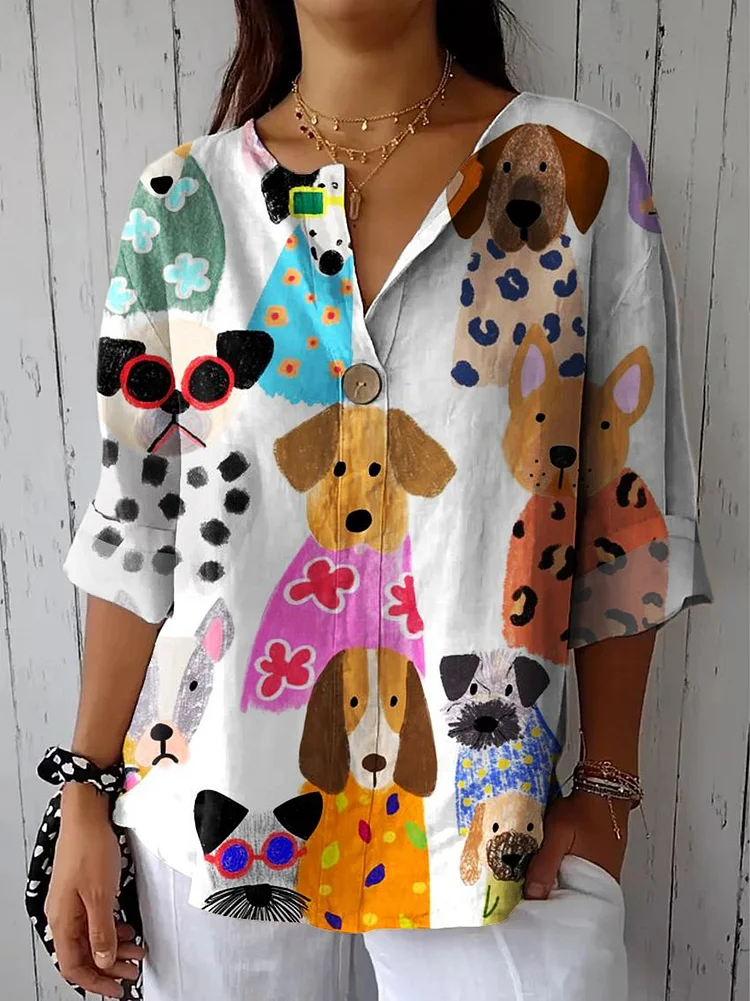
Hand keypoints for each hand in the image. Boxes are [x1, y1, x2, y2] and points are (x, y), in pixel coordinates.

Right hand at [44, 784, 144, 997]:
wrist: (88, 814)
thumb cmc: (90, 848)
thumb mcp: (100, 896)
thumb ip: (101, 932)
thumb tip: (104, 961)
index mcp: (62, 920)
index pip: (73, 966)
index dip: (95, 982)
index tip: (116, 990)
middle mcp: (63, 914)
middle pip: (83, 954)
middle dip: (109, 967)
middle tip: (132, 972)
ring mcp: (72, 902)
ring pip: (91, 937)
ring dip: (114, 947)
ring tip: (136, 951)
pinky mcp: (83, 890)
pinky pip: (95, 920)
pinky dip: (112, 929)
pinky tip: (127, 928)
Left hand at [524, 789, 630, 899]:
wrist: (604, 790)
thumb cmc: (582, 810)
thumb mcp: (558, 833)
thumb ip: (545, 864)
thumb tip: (532, 895)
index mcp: (594, 884)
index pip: (567, 910)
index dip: (546, 910)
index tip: (526, 910)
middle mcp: (603, 885)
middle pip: (571, 901)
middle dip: (550, 901)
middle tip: (527, 897)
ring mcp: (603, 875)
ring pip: (575, 890)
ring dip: (557, 888)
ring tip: (535, 885)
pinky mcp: (601, 866)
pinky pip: (580, 879)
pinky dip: (566, 877)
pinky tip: (552, 870)